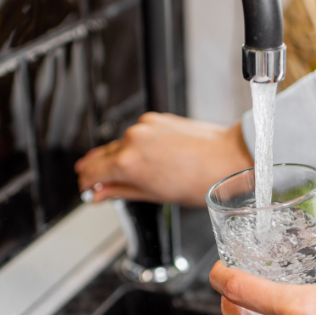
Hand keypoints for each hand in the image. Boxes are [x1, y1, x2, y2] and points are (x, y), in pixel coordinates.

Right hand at [75, 113, 252, 206]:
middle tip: (100, 183)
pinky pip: (137, 134)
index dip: (87, 183)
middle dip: (98, 170)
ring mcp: (144, 126)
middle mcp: (132, 140)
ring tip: (129, 173)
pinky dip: (136, 145)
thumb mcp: (155, 195)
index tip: (89, 189)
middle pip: (102, 156)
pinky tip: (147, 157)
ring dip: (118, 157)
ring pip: (120, 144)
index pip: (92, 172)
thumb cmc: (200, 181)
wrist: (228, 158)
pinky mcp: (157, 118)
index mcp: (128, 163)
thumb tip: (101, 193)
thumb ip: (121, 192)